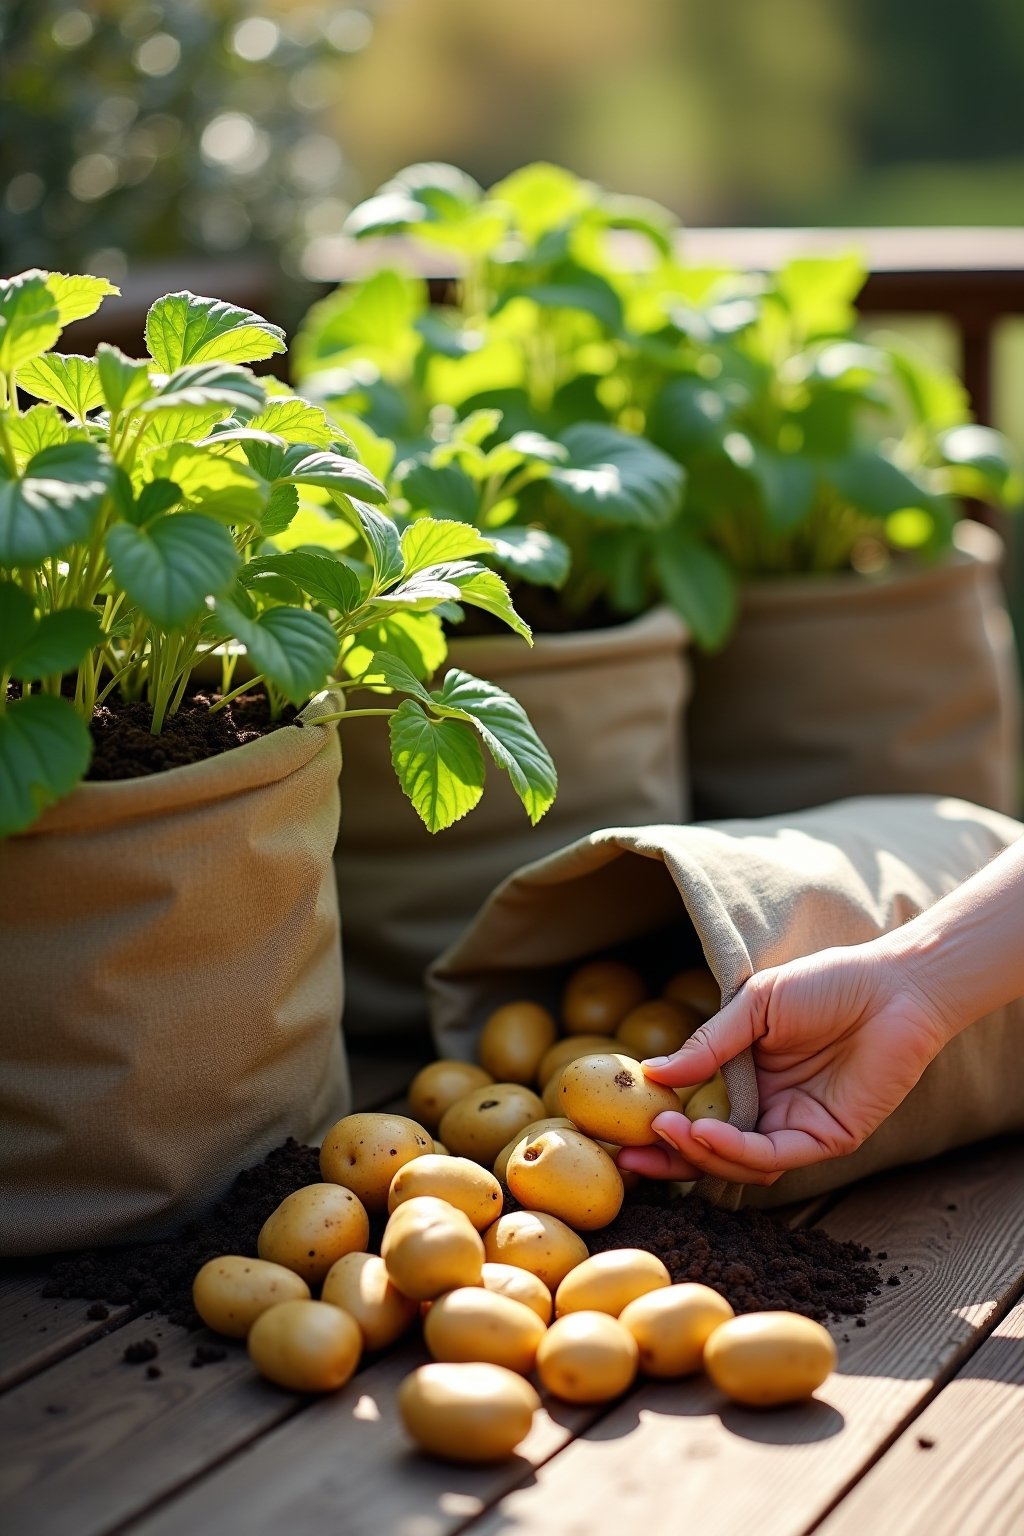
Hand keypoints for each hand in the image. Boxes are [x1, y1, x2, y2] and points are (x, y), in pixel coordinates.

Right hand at [617, 940, 954, 1186]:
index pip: (696, 1110)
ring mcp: (796, 1126)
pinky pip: (773, 1156)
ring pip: (738, 1161)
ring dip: (699, 1152)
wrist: (893, 986)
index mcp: (747, 1074)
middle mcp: (768, 1107)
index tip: (621, 1126)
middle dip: (669, 1159)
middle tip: (629, 1158)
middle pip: (711, 1149)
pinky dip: (736, 1149)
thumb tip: (652, 1074)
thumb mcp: (755, 1004)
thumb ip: (709, 1043)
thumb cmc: (828, 983)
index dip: (661, 1124)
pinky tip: (706, 1131)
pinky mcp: (825, 1138)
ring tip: (668, 1129)